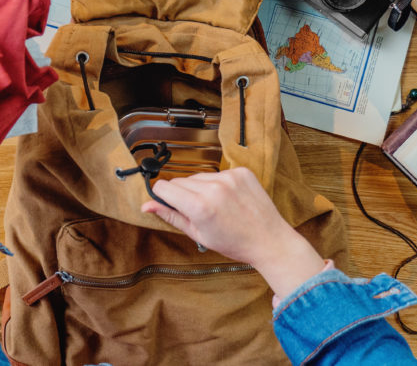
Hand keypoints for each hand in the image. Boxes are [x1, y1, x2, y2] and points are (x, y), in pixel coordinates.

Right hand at [142, 168, 325, 300]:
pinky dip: (218, 184)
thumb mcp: (198, 234)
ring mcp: (229, 177)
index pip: (163, 187)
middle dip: (182, 194)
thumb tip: (147, 206)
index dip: (162, 196)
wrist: (269, 240)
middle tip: (196, 211)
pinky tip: (228, 199)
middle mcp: (213, 188)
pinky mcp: (241, 172)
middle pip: (179, 181)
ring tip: (214, 206)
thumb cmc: (235, 243)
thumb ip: (171, 216)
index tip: (167, 203)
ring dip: (199, 188)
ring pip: (198, 176)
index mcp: (199, 206)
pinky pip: (218, 173)